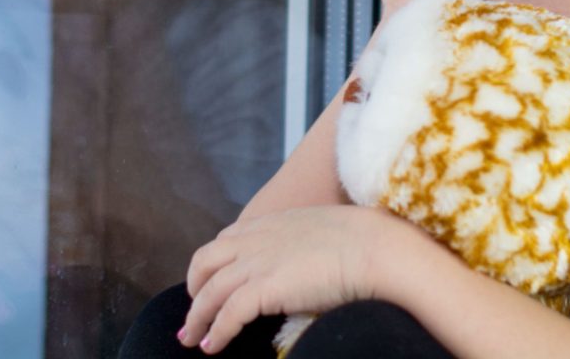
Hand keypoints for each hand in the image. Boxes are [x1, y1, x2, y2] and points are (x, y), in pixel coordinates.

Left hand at [180, 206, 387, 353]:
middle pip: (206, 259)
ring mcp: (261, 261)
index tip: (210, 282)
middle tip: (195, 311)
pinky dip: (216, 331)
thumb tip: (304, 265)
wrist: (376, 248)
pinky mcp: (266, 286)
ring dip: (197, 318)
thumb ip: (303, 243)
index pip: (228, 238)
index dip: (214, 263)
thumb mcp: (324, 231)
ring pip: (209, 290)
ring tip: (193, 339)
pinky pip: (227, 313)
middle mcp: (260, 238)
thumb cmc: (363, 242)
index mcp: (275, 222)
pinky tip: (212, 346)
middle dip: (195, 286)